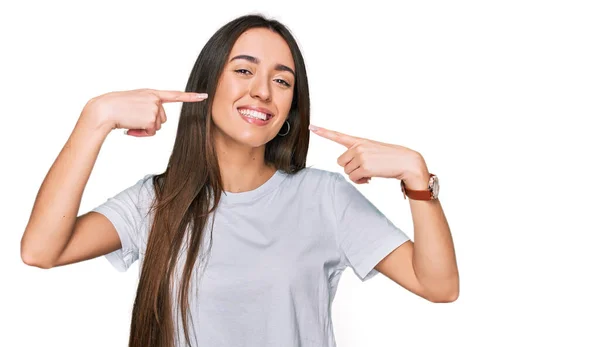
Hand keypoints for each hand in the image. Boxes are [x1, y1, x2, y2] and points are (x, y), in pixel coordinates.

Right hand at [82, 88, 207, 136]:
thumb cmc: (115, 108)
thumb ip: (147, 108)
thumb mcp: (134, 102)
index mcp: (151, 93)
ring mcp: (154, 108)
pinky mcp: (151, 118)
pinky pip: (151, 132)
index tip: (204, 96)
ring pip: (157, 126)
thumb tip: (153, 124)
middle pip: (162, 119)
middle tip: (134, 120)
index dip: (191, 97)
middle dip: (149, 123)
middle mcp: (155, 99)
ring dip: (145, 129)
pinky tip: (131, 127)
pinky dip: (141, 133)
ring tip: (131, 122)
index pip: (174, 95)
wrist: (104, 110)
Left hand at [309, 124, 429, 188]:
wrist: (407, 162)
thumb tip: (351, 172)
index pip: (338, 136)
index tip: (311, 126)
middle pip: (341, 162)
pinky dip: (361, 181)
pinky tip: (371, 178)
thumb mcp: (373, 152)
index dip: (323, 132)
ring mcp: (361, 156)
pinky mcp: (364, 167)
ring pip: (347, 171)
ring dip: (357, 176)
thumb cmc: (391, 159)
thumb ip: (359, 156)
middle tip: (364, 170)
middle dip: (351, 168)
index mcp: (360, 141)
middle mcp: (358, 147)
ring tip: (370, 173)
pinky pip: (354, 178)